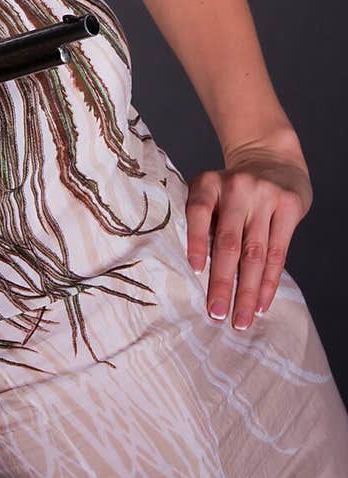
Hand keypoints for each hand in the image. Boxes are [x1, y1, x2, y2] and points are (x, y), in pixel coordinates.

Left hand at [185, 138, 312, 330]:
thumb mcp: (211, 191)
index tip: (195, 270)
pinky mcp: (289, 206)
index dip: (197, 240)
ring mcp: (265, 196)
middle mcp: (236, 187)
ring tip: (240, 319)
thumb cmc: (233, 188)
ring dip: (247, 291)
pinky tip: (261, 304)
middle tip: (216, 313)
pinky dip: (269, 282)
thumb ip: (202, 220)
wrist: (272, 158)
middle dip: (222, 282)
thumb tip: (190, 272)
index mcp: (208, 183)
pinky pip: (278, 252)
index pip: (199, 212)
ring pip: (255, 253)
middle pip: (228, 242)